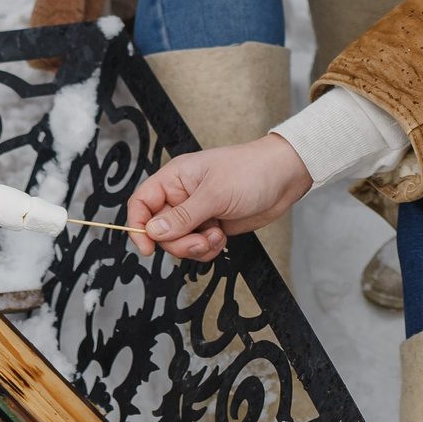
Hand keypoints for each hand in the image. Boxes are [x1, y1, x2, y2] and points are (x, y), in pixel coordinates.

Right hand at [126, 136, 314, 261]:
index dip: (138, 226)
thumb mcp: (214, 194)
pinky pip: (198, 247)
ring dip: (196, 247)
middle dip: (178, 242)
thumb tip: (152, 232)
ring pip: (179, 242)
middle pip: (159, 231)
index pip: (141, 203)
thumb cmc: (251, 172)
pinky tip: (223, 238)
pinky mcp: (212, 226)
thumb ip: (182, 216)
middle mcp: (182, 196)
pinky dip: (208, 249)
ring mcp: (198, 213)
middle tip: (200, 241)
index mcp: (175, 179)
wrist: (285, 177)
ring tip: (217, 237)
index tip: (147, 248)